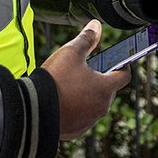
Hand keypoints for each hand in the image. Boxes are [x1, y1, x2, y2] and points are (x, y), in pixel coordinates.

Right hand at [40, 20, 130, 140]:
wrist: (34, 110)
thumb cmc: (55, 80)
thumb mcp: (70, 53)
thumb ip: (86, 39)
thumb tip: (96, 26)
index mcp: (105, 87)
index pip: (124, 75)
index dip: (123, 66)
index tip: (118, 61)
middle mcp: (101, 107)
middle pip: (109, 91)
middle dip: (101, 80)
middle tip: (87, 70)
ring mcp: (89, 121)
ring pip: (95, 105)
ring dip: (88, 95)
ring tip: (71, 85)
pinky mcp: (76, 130)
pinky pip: (82, 117)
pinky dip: (77, 109)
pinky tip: (63, 101)